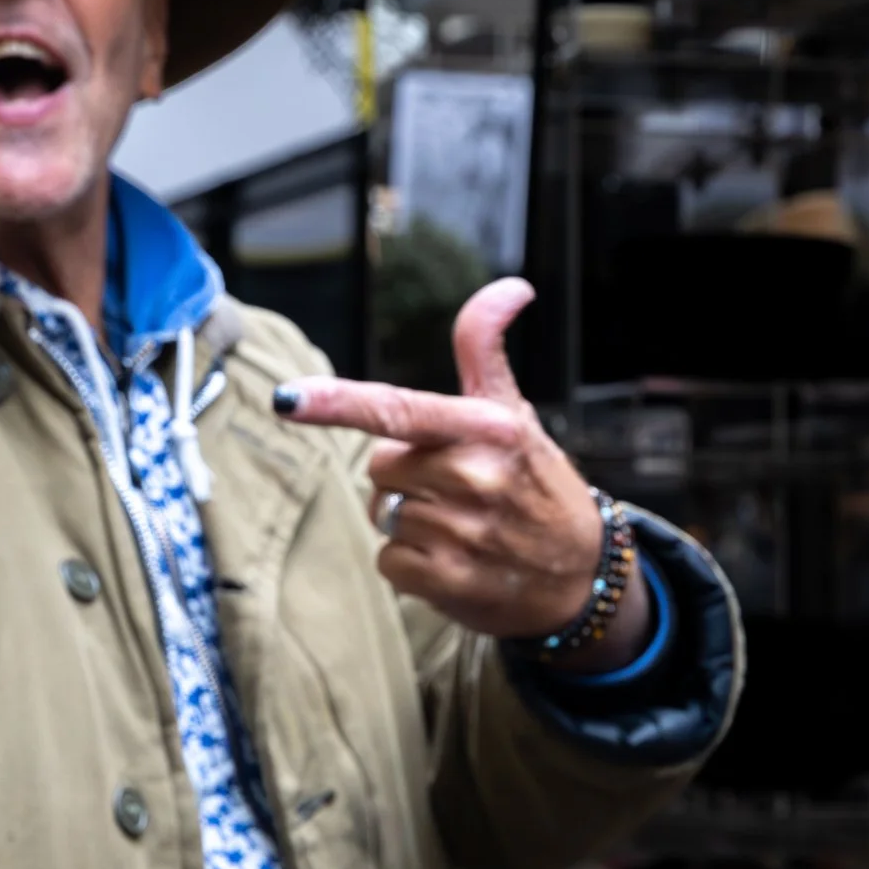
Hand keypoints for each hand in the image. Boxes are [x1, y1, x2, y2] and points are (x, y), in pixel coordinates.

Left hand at [272, 279, 651, 661]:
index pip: (399, 410)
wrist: (580, 577)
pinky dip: (411, 562)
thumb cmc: (536, 484)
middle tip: (456, 487)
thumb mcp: (515, 413)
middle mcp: (474, 478)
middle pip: (380, 464)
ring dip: (410, 519)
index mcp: (488, 429)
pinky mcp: (448, 581)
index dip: (337, 402)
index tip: (287, 398)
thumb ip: (486, 350)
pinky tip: (454, 559)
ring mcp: (461, 534)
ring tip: (463, 526)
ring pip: (383, 512)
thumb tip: (510, 287)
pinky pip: (389, 558)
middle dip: (405, 474)